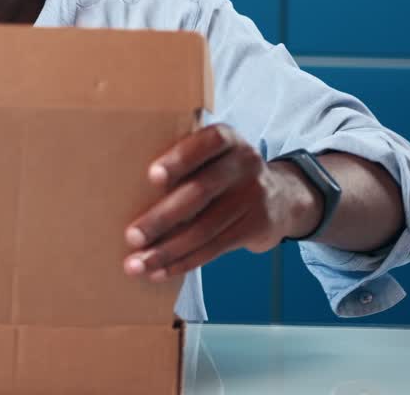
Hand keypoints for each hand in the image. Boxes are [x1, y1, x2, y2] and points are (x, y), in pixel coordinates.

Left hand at [122, 124, 320, 281]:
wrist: (282, 197)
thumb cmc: (224, 173)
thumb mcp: (214, 155)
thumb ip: (185, 163)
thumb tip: (126, 189)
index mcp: (228, 139)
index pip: (205, 143)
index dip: (179, 159)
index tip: (151, 176)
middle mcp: (244, 163)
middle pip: (200, 192)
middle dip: (162, 218)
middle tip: (132, 236)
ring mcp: (254, 196)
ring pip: (205, 228)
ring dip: (168, 250)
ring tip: (138, 264)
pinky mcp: (256, 226)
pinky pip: (215, 248)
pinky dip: (184, 262)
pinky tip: (161, 271)